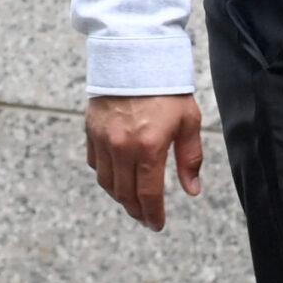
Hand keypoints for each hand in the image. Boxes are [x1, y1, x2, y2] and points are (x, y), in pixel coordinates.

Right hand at [84, 93, 203, 230]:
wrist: (134, 57)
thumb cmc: (166, 89)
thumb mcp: (188, 122)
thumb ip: (190, 158)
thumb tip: (192, 190)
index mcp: (148, 147)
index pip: (148, 194)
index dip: (153, 215)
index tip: (157, 225)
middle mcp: (121, 147)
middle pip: (125, 193)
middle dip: (136, 210)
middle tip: (146, 218)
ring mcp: (103, 139)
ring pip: (106, 182)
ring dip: (119, 196)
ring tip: (132, 201)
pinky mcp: (91, 129)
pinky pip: (95, 162)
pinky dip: (106, 175)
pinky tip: (117, 176)